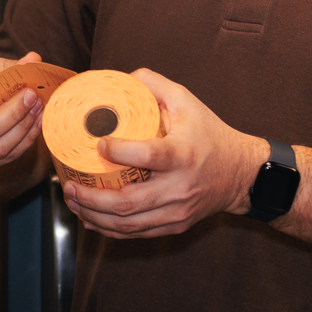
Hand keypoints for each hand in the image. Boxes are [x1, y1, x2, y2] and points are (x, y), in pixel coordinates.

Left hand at [58, 68, 264, 238]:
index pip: (149, 156)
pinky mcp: (175, 225)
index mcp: (183, 154)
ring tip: (73, 202)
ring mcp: (177, 211)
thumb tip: (119, 77)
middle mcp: (179, 187)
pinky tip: (91, 219)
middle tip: (69, 186)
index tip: (98, 144)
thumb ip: (153, 84)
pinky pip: (138, 233)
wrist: (242, 174)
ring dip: (95, 216)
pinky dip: (111, 229)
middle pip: (129, 202)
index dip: (119, 153)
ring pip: (129, 224)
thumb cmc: (210, 133)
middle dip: (92, 198)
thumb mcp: (187, 101)